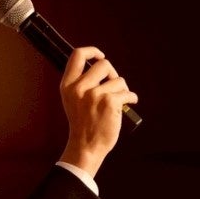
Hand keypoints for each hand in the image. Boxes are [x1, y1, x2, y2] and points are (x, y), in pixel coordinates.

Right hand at [57, 45, 137, 178]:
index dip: (92, 51)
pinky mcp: (110, 102)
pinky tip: (128, 104)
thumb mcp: (73, 100)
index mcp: (68, 86)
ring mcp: (95, 95)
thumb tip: (102, 66)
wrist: (86, 146)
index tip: (101, 56)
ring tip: (117, 102)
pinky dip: (131, 98)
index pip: (78, 56)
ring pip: (119, 80)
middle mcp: (80, 88)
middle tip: (114, 86)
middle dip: (113, 74)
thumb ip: (81, 83)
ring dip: (122, 90)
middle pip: (104, 64)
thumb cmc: (83, 124)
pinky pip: (128, 93)